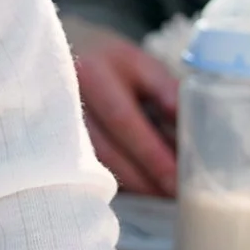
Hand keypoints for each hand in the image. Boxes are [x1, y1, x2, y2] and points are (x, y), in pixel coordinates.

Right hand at [63, 19, 178, 195]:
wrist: (64, 55)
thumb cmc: (109, 61)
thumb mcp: (139, 63)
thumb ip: (165, 91)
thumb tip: (193, 126)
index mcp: (93, 74)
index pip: (123, 120)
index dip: (150, 153)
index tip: (177, 177)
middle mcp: (67, 101)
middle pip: (107, 151)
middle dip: (144, 178)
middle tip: (175, 194)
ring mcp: (56, 125)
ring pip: (97, 165)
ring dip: (133, 184)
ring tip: (163, 194)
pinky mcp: (56, 144)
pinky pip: (90, 168)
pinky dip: (119, 180)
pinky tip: (141, 186)